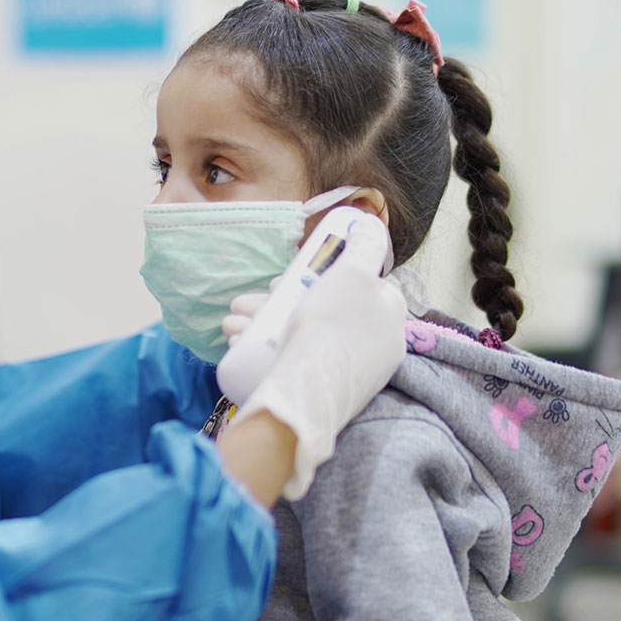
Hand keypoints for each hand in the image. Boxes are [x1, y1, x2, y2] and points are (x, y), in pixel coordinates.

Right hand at [228, 216, 405, 499]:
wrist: (307, 392)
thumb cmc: (332, 327)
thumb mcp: (354, 274)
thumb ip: (366, 246)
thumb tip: (371, 223)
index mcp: (389, 322)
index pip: (358, 288)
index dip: (319, 277)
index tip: (287, 279)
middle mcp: (374, 351)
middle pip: (323, 315)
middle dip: (278, 303)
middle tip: (249, 303)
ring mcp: (348, 377)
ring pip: (301, 339)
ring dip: (260, 325)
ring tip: (231, 324)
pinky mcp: (319, 398)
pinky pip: (292, 365)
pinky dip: (263, 352)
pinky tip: (237, 345)